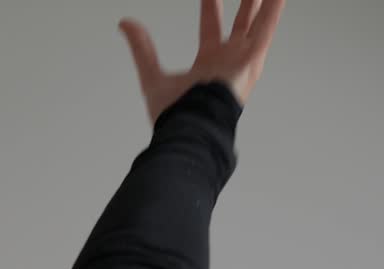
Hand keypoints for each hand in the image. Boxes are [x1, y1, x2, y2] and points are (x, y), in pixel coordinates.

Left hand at [119, 0, 285, 124]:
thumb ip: (141, 48)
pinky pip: (266, 31)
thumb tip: (125, 24)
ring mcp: (240, 62)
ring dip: (262, 5)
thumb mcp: (152, 75)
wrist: (190, 127)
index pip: (210, 28)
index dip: (210, 7)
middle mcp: (226, 62)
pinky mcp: (250, 62)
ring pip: (257, 24)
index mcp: (207, 65)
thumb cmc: (176, 115)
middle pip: (239, 24)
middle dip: (244, 4)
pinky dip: (273, 12)